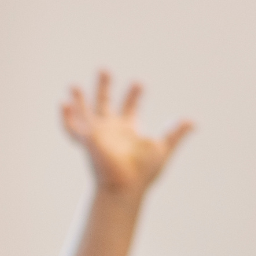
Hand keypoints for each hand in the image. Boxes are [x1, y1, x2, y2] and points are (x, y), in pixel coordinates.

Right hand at [62, 71, 193, 195]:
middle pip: (105, 104)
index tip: (138, 84)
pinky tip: (62, 104)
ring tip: (72, 86)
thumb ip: (175, 133)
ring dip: (78, 100)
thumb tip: (192, 122)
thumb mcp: (163, 148)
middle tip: (104, 69)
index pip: (130, 107)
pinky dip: (66, 118)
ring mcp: (97, 135)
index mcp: (128, 130)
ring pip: (85, 114)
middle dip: (104, 87)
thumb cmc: (142, 173)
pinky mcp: (87, 141)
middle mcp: (111, 130)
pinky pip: (73, 129)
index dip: (134, 95)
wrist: (126, 186)